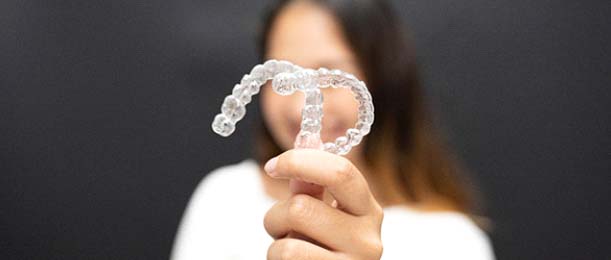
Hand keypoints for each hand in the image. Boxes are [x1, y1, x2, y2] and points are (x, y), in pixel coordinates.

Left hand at [263, 149, 383, 259]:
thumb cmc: (320, 249)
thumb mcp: (320, 214)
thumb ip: (312, 183)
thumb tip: (307, 136)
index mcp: (369, 211)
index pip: (340, 172)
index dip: (300, 161)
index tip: (273, 165)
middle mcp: (370, 240)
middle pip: (302, 208)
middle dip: (276, 215)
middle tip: (279, 225)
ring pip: (287, 244)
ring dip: (275, 245)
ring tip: (289, 250)